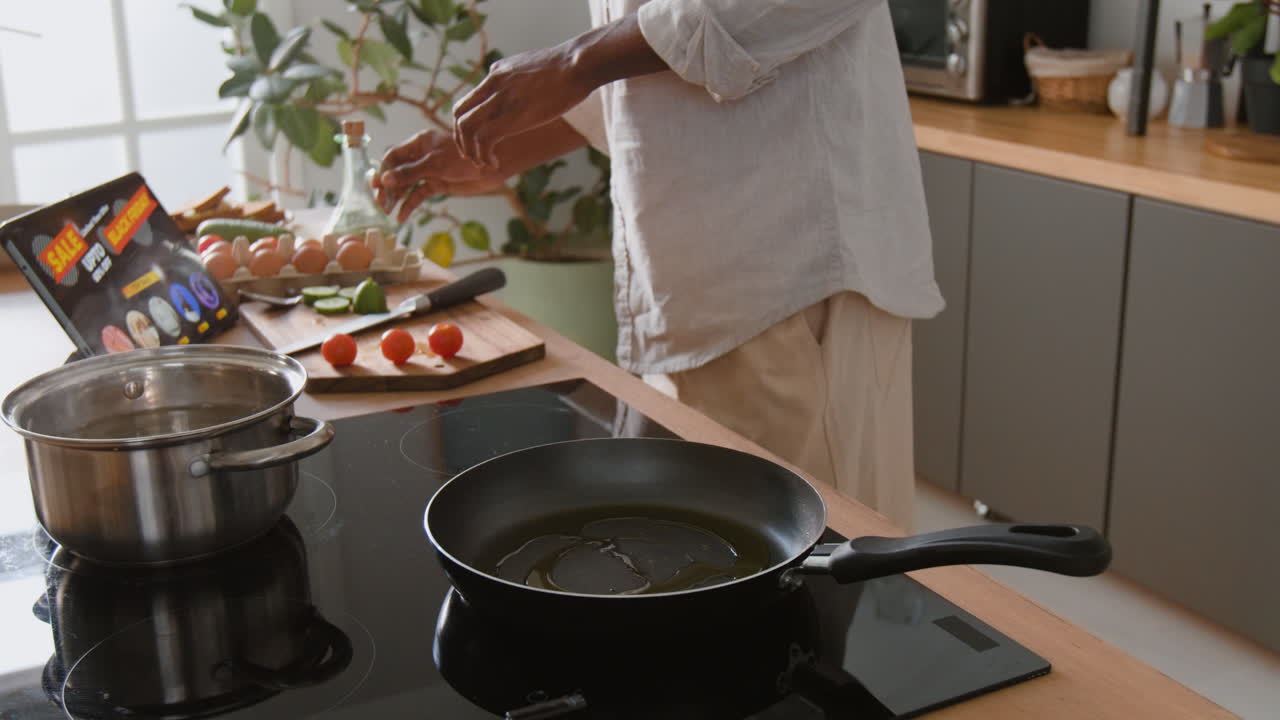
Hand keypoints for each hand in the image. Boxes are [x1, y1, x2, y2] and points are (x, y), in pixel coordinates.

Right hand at [372, 129, 507, 222]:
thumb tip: (384, 180)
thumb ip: (410, 173)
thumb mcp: (435, 164)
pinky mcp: (438, 184)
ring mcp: (429, 171)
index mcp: (419, 143)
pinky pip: (419, 195)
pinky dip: (410, 205)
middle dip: (387, 188)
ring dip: (396, 198)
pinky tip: (401, 218)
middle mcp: (421, 156)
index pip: (393, 157)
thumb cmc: (465, 158)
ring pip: (406, 185)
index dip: (383, 172)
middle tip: (381, 203)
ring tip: (387, 211)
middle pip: (396, 172)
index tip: (377, 187)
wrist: (492, 166)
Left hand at [453, 45, 594, 168]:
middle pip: (459, 113)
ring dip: (469, 150)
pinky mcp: (512, 116)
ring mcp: (501, 99)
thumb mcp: (536, 65)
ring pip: (466, 127)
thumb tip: (527, 83)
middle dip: (461, 138)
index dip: (469, 123)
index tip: (479, 140)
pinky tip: (494, 164)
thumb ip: (523, 76)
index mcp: (497, 72)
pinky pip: (483, 139)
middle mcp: (493, 84)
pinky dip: (483, 155)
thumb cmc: (569, 66)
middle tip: (472, 155)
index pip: (470, 99)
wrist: (579, 64)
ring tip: (483, 163)